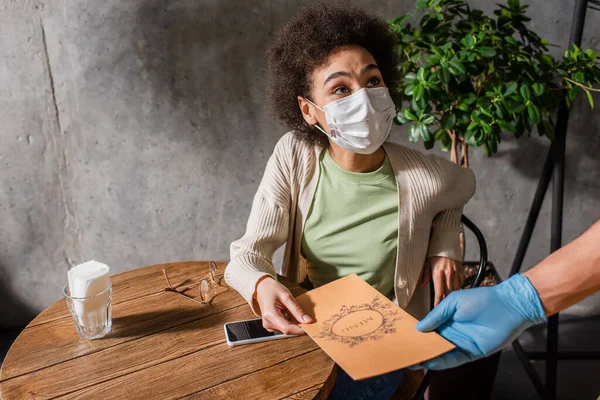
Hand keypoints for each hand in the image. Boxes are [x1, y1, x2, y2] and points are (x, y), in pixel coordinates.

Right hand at [254, 276, 312, 334]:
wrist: (262, 288)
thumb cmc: (272, 289)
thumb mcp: (287, 296)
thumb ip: (297, 310)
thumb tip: (308, 321)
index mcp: (270, 315)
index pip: (287, 328)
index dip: (300, 329)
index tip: (311, 327)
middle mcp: (268, 323)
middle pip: (288, 330)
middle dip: (299, 326)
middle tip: (308, 319)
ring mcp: (269, 325)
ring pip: (287, 330)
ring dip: (295, 324)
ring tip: (299, 315)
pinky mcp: (271, 326)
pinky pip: (284, 327)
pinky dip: (291, 323)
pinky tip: (293, 316)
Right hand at [410, 274, 546, 369]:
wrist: (507, 306)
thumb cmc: (481, 299)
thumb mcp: (453, 302)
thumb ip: (436, 315)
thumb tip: (419, 327)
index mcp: (447, 320)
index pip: (429, 330)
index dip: (418, 336)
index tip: (405, 339)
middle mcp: (453, 333)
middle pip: (433, 344)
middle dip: (420, 349)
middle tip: (406, 354)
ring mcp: (462, 343)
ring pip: (442, 354)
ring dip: (429, 358)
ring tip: (415, 361)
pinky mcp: (472, 352)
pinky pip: (455, 359)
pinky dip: (443, 361)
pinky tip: (431, 362)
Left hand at [422, 256, 463, 305]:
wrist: (446, 241)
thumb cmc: (434, 251)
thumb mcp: (427, 262)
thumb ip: (425, 275)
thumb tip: (421, 285)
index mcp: (438, 273)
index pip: (439, 292)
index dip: (438, 302)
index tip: (437, 308)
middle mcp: (448, 273)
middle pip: (449, 292)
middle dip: (446, 301)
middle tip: (444, 308)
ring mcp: (456, 272)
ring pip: (456, 288)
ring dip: (453, 296)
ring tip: (450, 302)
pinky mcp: (461, 269)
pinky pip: (461, 282)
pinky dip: (459, 287)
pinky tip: (456, 290)